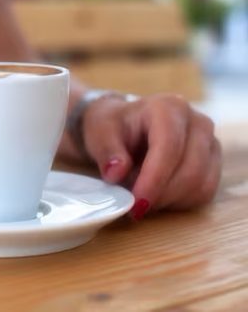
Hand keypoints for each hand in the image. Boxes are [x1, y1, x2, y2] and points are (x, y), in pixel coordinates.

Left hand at [82, 93, 221, 218]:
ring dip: (169, 200)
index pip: (169, 147)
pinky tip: (157, 196)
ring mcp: (210, 143)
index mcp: (169, 107)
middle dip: (161, 194)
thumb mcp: (99, 132)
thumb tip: (116, 172)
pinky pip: (204, 193)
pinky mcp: (213, 163)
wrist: (123, 125)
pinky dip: (179, 202)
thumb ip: (107, 151)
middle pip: (191, 169)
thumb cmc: (112, 126)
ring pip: (200, 184)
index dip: (154, 179)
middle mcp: (197, 122)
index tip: (137, 202)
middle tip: (134, 205)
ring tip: (142, 195)